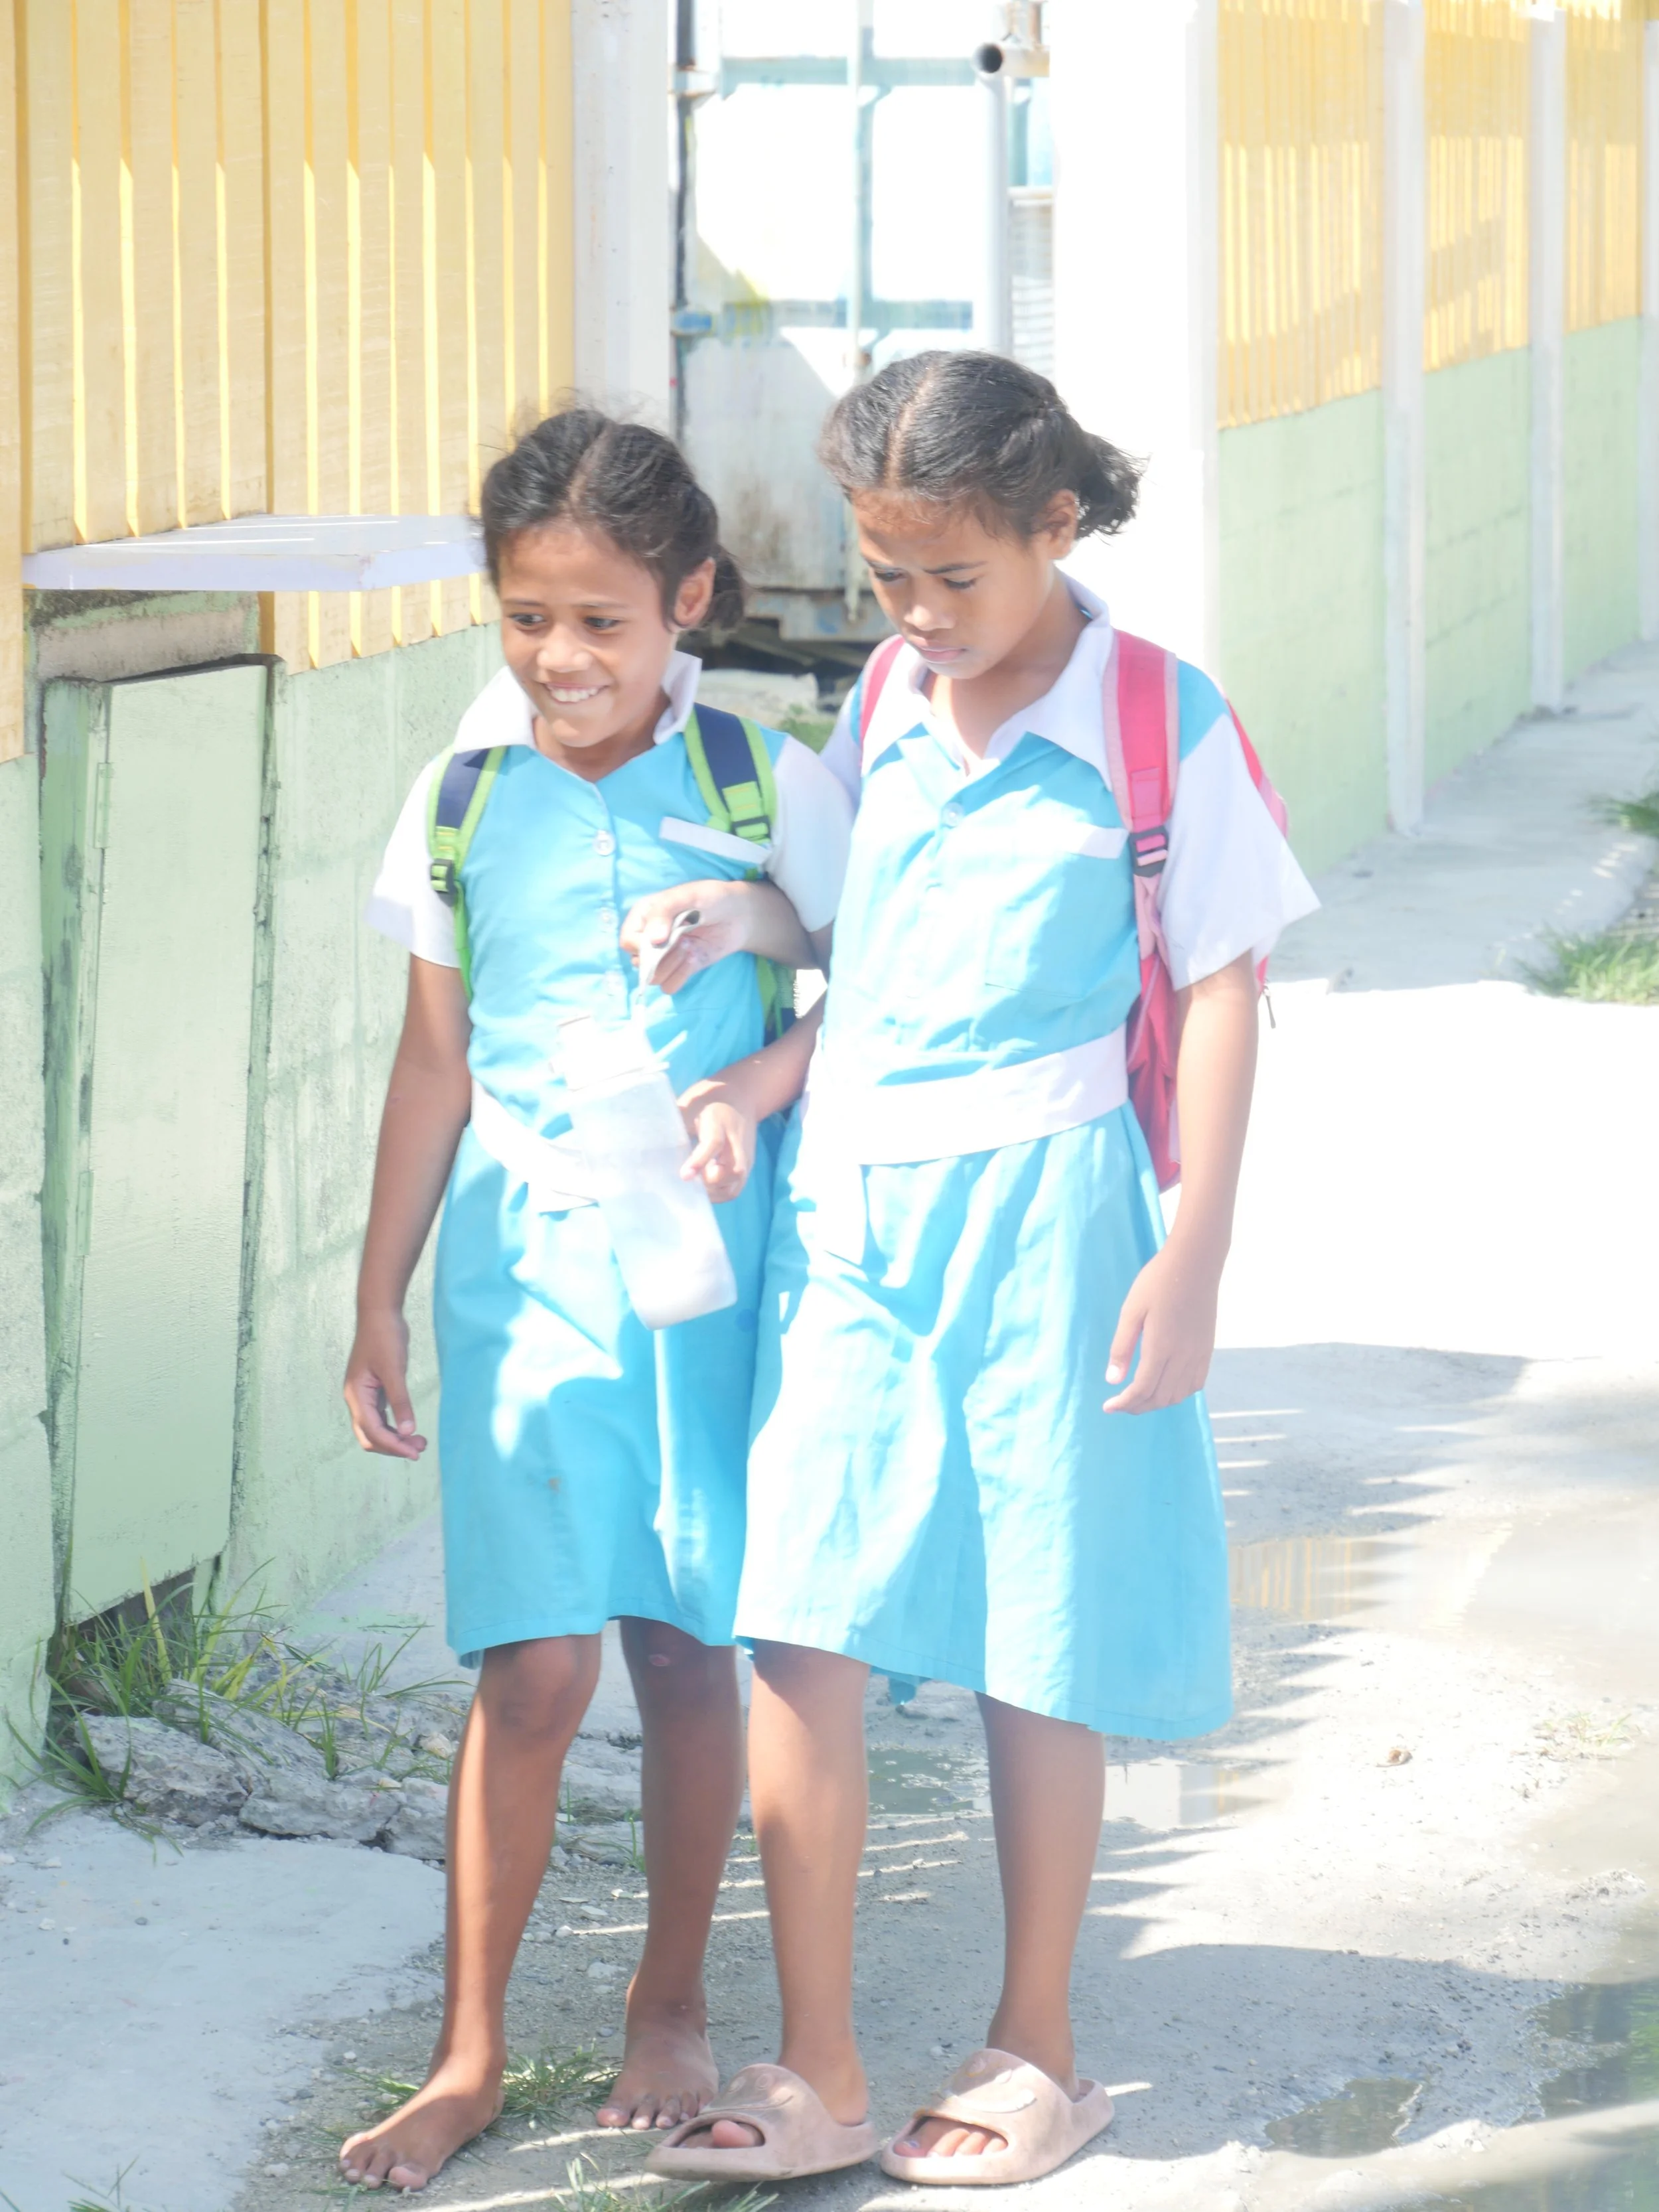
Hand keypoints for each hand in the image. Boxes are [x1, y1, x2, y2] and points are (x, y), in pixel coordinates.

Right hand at [344, 1310, 427, 1457]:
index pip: (372, 1431)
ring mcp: (363, 1395)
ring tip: (420, 1441)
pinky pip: (380, 1417)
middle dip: (393, 1446)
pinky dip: (394, 1426)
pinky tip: (410, 1428)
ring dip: (395, 1438)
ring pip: (375, 1428)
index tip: (415, 1453)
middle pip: (370, 1436)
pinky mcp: (373, 1390)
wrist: (380, 1313)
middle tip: (420, 1449)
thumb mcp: (395, 1370)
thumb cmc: (385, 1337)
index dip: (393, 1446)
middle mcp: (356, 1399)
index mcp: (357, 1395)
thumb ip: (401, 1401)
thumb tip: (409, 1432)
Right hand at [622, 880, 757, 994]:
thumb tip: (654, 940)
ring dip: (672, 966)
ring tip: (690, 948)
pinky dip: (680, 977)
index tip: (662, 940)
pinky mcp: (681, 969)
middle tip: (683, 940)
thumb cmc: (712, 898)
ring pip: (653, 977)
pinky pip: (669, 986)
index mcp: (645, 916)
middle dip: (661, 956)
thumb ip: (665, 911)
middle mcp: (651, 938)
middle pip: (638, 962)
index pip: (628, 940)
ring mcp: (666, 955)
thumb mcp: (688, 896)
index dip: (640, 945)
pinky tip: (694, 959)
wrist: (740, 914)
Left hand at [679, 1081, 756, 1202]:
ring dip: (714, 1191)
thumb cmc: (710, 1099)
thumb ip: (674, 1121)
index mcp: (719, 1121)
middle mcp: (736, 1141)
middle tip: (688, 1180)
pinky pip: (735, 1188)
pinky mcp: (748, 1164)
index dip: (699, 1161)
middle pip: (733, 1170)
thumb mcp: (691, 1102)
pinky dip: (719, 1192)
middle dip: (710, 1183)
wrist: (743, 1095)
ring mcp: (745, 1155)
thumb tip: (645, 1142)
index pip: (713, 1143)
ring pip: (735, 1183)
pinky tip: (704, 1186)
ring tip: (694, 1185)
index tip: (684, 1175)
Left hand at [1103, 1240, 1222, 1414]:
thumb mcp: (1131, 1311)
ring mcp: (1199, 1353)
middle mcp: (1183, 1356)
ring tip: (1139, 1397)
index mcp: (1161, 1347)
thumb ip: (1122, 1347)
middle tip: (1120, 1403)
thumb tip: (1112, 1380)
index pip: (1142, 1389)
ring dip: (1158, 1402)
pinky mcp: (1208, 1348)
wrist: (1195, 1263)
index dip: (1124, 1403)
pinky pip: (1196, 1383)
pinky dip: (1179, 1393)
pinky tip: (1166, 1386)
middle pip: (1161, 1397)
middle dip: (1138, 1406)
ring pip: (1179, 1394)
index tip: (1108, 1406)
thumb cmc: (1157, 1282)